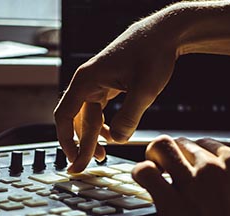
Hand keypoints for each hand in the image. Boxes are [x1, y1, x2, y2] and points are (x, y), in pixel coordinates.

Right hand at [54, 14, 177, 172]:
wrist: (164, 34)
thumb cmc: (153, 55)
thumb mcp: (144, 90)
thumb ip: (129, 118)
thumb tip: (117, 141)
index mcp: (87, 80)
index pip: (65, 116)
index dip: (67, 141)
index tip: (74, 159)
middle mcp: (87, 82)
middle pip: (77, 120)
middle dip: (81, 145)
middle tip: (84, 168)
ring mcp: (97, 83)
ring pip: (88, 117)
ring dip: (92, 137)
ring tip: (102, 156)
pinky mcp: (107, 85)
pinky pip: (98, 111)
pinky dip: (103, 126)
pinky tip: (112, 137)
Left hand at [132, 135, 229, 215]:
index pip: (203, 143)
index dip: (191, 155)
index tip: (186, 166)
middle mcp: (211, 166)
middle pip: (179, 143)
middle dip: (170, 154)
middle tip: (165, 169)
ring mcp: (190, 182)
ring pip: (160, 148)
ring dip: (153, 158)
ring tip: (153, 173)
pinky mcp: (171, 203)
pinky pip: (145, 173)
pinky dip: (139, 173)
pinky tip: (142, 181)